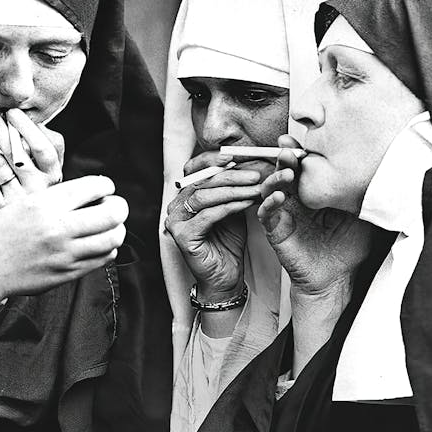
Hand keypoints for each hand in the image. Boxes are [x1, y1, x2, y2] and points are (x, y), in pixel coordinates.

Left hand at [0, 105, 64, 218]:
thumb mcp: (50, 171)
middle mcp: (37, 191)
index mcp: (53, 177)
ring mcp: (17, 202)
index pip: (43, 149)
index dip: (27, 128)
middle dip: (0, 128)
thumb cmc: (36, 191)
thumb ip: (49, 145)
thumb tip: (38, 123)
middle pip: (17, 154)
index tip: (13, 112)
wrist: (25, 231)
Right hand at [0, 175, 127, 307]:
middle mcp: (57, 228)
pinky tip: (98, 243)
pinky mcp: (67, 273)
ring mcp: (65, 254)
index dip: (106, 184)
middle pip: (112, 213)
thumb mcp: (23, 204)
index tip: (105, 187)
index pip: (93, 187)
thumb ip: (56, 199)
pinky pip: (103, 258)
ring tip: (110, 226)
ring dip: (118, 228)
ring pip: (113, 238)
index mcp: (44, 205)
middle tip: (114, 205)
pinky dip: (108, 247)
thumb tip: (92, 193)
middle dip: (119, 206)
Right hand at [164, 151, 262, 299]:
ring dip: (233, 190)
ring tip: (255, 187)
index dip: (214, 160)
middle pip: (202, 181)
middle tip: (256, 174)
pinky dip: (229, 206)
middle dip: (232, 175)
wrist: (224, 276)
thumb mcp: (232, 208)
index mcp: (184, 195)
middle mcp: (176, 205)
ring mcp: (176, 221)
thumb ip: (232, 188)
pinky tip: (246, 203)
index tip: (238, 156)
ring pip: (204, 196)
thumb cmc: (228, 242)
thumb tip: (248, 163)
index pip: (194, 168)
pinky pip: (207, 215)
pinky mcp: (182, 236)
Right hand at [257, 141, 372, 295]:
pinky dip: (269, 203)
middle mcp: (297, 201)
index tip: (302, 141)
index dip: (301, 153)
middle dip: (286, 158)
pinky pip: (266, 214)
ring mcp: (284, 214)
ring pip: (271, 189)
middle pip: (285, 172)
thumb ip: (362, 195)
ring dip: (276, 178)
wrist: (338, 279)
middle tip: (290, 150)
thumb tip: (382, 172)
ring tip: (287, 174)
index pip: (305, 168)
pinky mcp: (276, 231)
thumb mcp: (362, 216)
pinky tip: (279, 198)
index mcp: (315, 194)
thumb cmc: (348, 249)